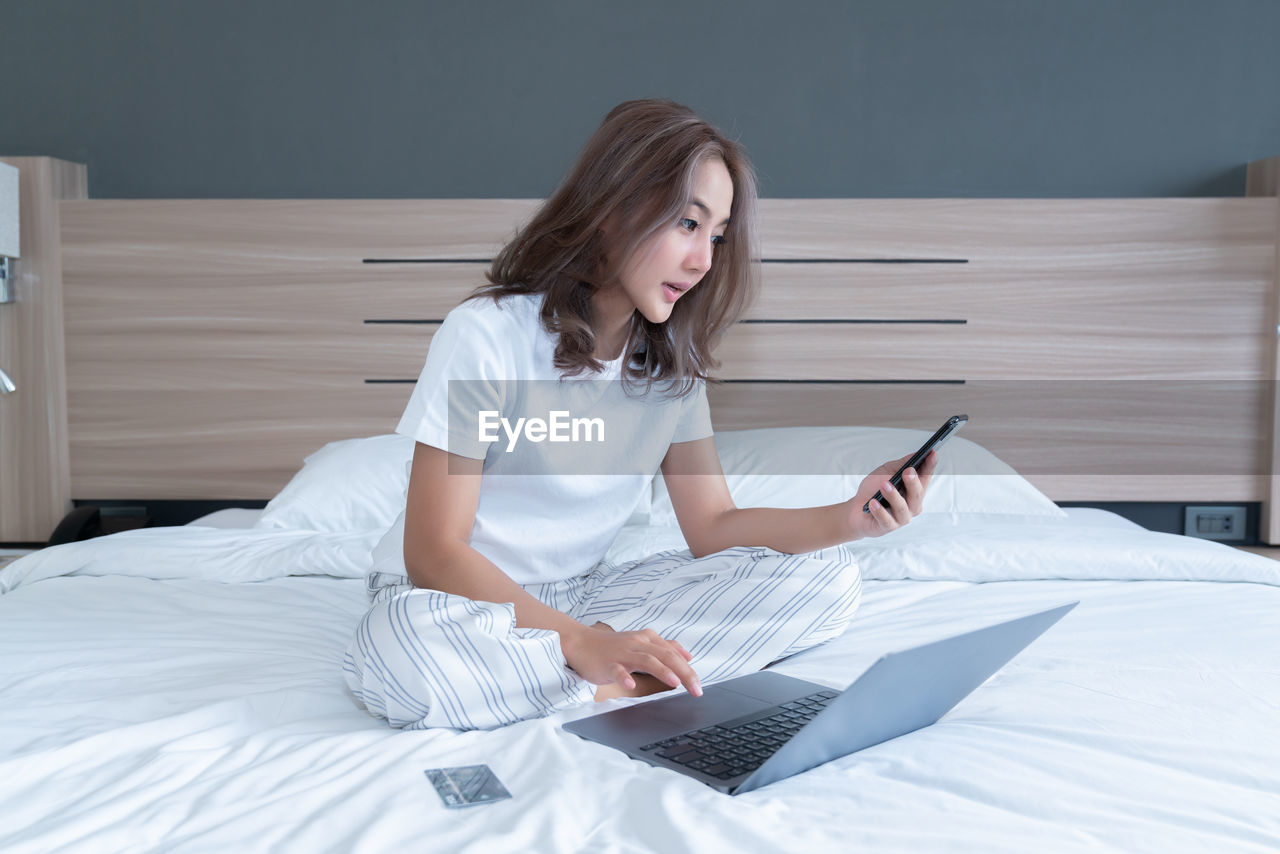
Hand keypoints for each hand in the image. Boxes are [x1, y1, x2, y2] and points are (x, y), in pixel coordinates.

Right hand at [561, 621, 701, 696]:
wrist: (580, 643)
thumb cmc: (612, 647)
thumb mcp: (641, 643)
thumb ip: (664, 648)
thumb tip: (688, 655)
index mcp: (648, 639)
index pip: (673, 653)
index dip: (688, 669)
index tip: (699, 685)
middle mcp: (638, 643)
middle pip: (666, 656)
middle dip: (684, 673)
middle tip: (696, 689)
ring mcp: (623, 653)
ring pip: (646, 659)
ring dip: (662, 670)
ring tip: (675, 682)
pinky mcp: (608, 662)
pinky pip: (617, 669)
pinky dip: (624, 676)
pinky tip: (630, 685)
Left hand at [843, 449, 937, 539]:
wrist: (855, 510)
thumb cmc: (873, 489)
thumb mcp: (885, 472)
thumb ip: (900, 465)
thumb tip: (915, 454)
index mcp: (914, 490)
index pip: (925, 477)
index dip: (929, 466)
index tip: (932, 453)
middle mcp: (912, 505)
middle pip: (917, 494)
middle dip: (913, 482)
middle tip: (908, 471)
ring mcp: (901, 518)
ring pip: (902, 508)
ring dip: (893, 496)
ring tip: (884, 485)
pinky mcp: (888, 527)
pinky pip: (886, 520)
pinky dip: (879, 511)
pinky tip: (873, 502)